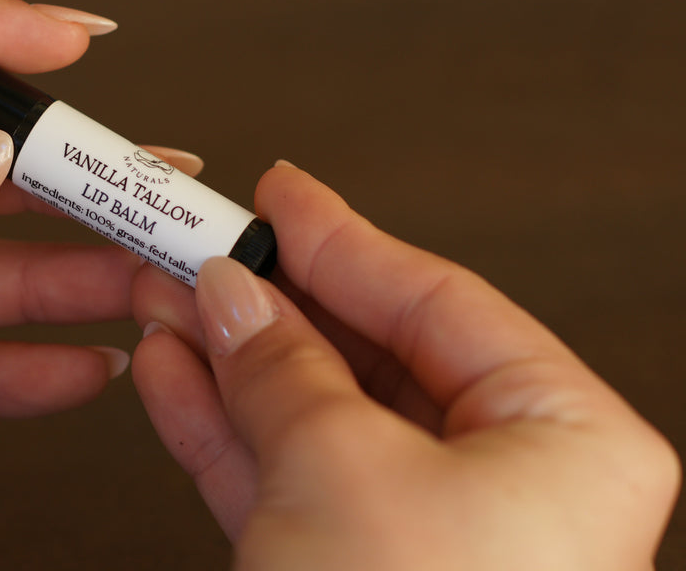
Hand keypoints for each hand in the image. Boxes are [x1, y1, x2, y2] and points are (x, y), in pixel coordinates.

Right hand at [132, 163, 679, 569]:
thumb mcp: (341, 466)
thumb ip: (284, 364)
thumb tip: (236, 291)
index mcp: (563, 443)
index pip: (438, 300)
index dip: (346, 238)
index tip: (282, 196)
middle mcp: (505, 487)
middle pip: (370, 353)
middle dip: (274, 300)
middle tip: (206, 244)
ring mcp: (420, 535)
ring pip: (315, 413)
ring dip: (232, 356)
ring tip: (168, 298)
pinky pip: (283, 475)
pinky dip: (223, 423)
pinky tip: (174, 373)